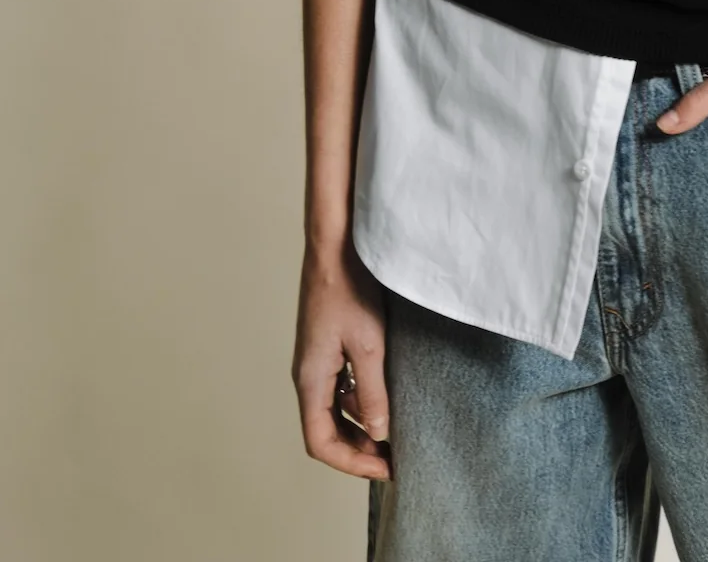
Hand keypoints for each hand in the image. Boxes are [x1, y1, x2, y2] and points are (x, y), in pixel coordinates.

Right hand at [293, 239, 391, 480]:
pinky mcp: (326, 345)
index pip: (321, 442)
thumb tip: (378, 433)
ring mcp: (316, 359)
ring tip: (393, 431)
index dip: (351, 463)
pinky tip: (383, 395)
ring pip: (332, 409)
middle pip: (325, 430)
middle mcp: (307, 374)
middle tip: (393, 458)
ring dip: (359, 425)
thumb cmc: (349, 288)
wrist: (336, 243)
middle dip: (357, 449)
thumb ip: (372, 392)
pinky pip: (338, 386)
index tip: (385, 470)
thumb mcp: (369, 345)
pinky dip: (358, 400)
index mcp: (310, 379)